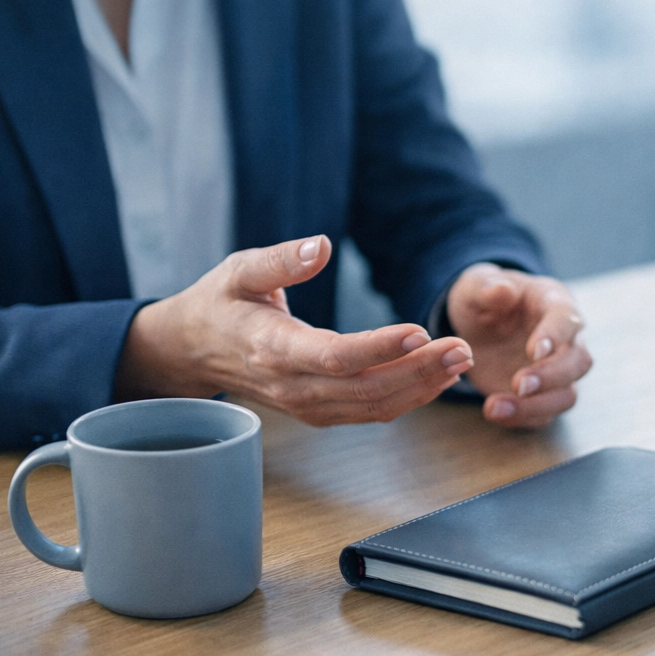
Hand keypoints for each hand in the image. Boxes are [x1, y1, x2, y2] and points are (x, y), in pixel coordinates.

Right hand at [115, 235, 476, 424]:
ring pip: (373, 406)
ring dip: (422, 386)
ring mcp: (306, 405)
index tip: (421, 331)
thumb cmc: (219, 303)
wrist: (192, 352)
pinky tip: (438, 377)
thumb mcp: (238, 270)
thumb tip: (320, 244)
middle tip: (462, 348)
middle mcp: (291, 386)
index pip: (334, 356)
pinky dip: (408, 397)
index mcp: (271, 349)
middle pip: (365, 388)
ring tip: (462, 361)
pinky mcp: (320, 411)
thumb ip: (280, 260)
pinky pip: (370, 411)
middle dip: (419, 370)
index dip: (380, 348)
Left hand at [446, 263, 592, 428]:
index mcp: (554, 303)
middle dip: (551, 376)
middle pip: (577, 362)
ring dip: (537, 405)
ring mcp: (558, 371)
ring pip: (567, 394)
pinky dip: (522, 418)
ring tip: (495, 406)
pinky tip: (495, 412)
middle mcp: (566, 339)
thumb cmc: (484, 298)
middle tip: (518, 384)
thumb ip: (486, 287)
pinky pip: (544, 414)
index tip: (534, 351)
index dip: (555, 335)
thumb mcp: (476, 286)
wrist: (478, 325)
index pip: (567, 319)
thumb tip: (502, 290)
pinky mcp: (543, 396)